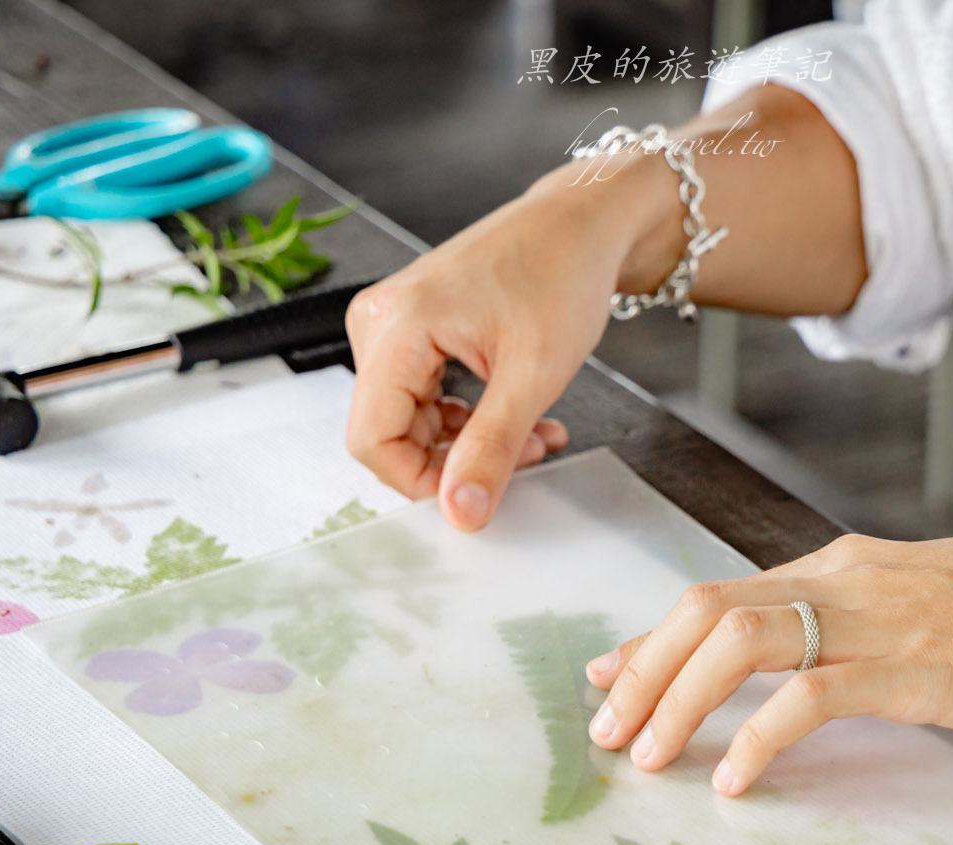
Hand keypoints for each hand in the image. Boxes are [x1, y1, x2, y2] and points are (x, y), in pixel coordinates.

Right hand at [343, 156, 675, 529]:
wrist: (580, 223)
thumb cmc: (561, 274)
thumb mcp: (533, 376)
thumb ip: (491, 449)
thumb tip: (462, 513)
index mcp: (395, 327)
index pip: (371, 439)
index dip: (420, 481)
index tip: (479, 491)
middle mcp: (379, 322)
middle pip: (390, 432)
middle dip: (457, 460)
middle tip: (528, 455)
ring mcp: (393, 324)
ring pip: (413, 420)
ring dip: (473, 442)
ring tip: (535, 437)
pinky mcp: (413, 329)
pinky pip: (426, 397)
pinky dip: (472, 418)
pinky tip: (520, 418)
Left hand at [583, 533, 952, 793]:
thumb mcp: (924, 609)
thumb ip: (858, 626)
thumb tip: (807, 665)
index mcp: (842, 567)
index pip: (720, 595)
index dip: (652, 640)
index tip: (607, 676)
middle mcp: (843, 581)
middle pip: (705, 611)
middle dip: (642, 673)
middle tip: (606, 733)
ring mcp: (873, 621)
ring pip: (737, 643)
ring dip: (676, 701)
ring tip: (647, 756)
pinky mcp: (908, 667)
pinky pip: (807, 698)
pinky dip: (755, 737)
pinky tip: (734, 779)